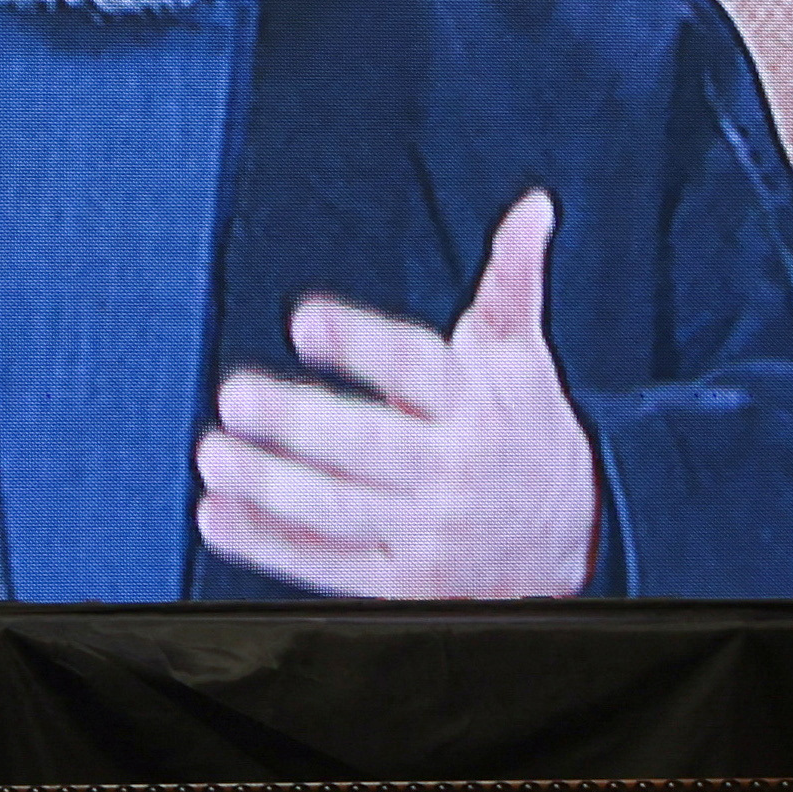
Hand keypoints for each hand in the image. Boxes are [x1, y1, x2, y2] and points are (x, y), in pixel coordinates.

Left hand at [194, 190, 597, 598]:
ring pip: (338, 508)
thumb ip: (512, 282)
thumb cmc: (524, 429)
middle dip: (299, 423)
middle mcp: (451, 467)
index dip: (359, 343)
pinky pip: (327, 564)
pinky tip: (220, 516)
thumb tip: (532, 210)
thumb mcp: (522, 357)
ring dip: (270, 486)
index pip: (414, 366)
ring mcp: (426, 530)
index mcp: (475, 402)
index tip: (304, 321)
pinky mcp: (403, 582)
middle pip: (369, 444)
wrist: (576, 538)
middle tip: (236, 398)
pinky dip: (269, 544)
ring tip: (216, 458)